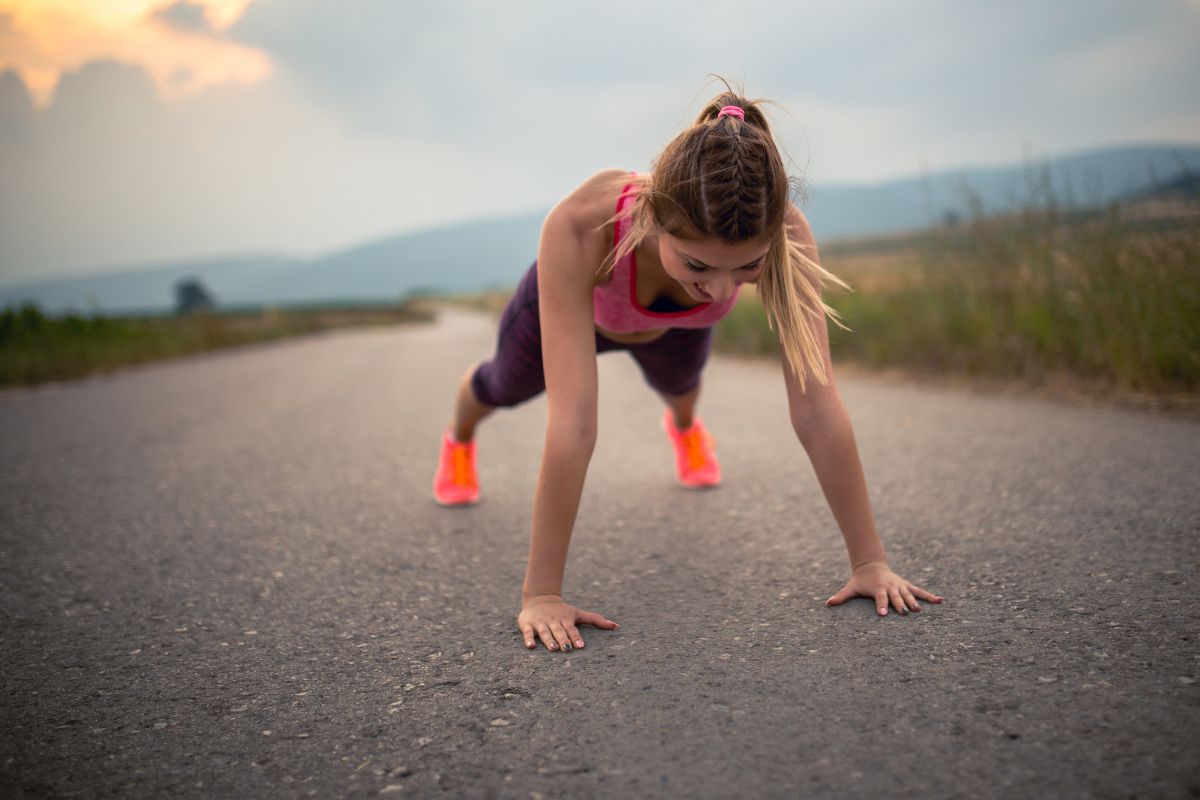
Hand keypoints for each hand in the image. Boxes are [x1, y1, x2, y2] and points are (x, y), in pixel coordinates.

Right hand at [517, 595, 618, 651]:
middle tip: (567, 649)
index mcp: (566, 620)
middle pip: (559, 631)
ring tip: (553, 649)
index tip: (581, 646)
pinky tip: (531, 647)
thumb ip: (596, 620)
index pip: (572, 629)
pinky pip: (527, 632)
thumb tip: (617, 626)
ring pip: (545, 632)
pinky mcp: (527, 624)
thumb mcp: (578, 614)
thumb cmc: (562, 610)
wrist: (539, 598)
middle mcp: (553, 621)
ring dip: (549, 640)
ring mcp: (540, 622)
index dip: (576, 637)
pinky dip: (528, 639)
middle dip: (563, 639)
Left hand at [825, 561, 943, 615]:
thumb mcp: (851, 587)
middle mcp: (890, 586)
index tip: (882, 614)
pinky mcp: (906, 585)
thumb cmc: (860, 581)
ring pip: (909, 594)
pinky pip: (919, 591)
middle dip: (899, 605)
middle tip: (904, 613)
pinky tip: (940, 601)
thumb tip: (827, 603)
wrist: (872, 566)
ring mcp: (900, 586)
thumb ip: (841, 596)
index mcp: (878, 588)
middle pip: (896, 597)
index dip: (881, 606)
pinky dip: (930, 596)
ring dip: (915, 602)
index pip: (880, 598)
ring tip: (920, 611)